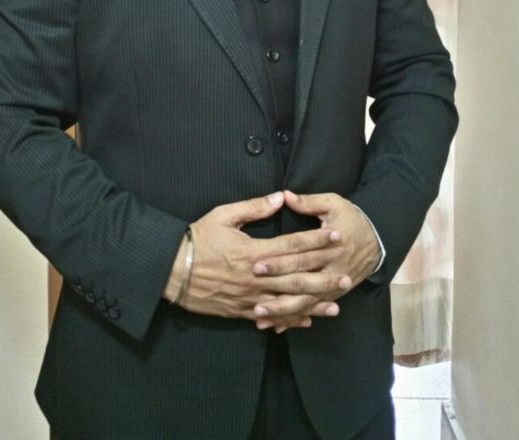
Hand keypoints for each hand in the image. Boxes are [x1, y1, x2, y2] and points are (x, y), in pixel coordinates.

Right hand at [163, 192, 343, 325]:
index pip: (292, 245)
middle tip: (347, 277)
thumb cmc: (197, 238)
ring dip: (313, 303)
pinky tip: (306, 321)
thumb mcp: (223, 215)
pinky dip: (289, 320)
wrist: (171, 270)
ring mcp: (249, 296)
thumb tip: (280, 197)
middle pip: (296, 277)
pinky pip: (270, 317)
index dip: (316, 241)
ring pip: (287, 302)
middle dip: (324, 277)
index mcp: (252, 250)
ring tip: (336, 305)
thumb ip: (253, 207)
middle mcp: (255, 276)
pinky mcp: (240, 310)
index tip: (336, 236)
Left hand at [252, 190, 380, 331]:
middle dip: (276, 289)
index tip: (255, 264)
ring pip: (306, 302)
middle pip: (301, 281)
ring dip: (283, 311)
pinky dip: (295, 318)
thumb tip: (284, 195)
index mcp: (329, 245)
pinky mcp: (333, 295)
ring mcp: (333, 285)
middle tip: (252, 295)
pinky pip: (312, 309)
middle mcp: (332, 268)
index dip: (278, 260)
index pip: (300, 254)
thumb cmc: (351, 219)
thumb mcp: (333, 203)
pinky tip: (277, 326)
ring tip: (260, 315)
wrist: (378, 240)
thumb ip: (308, 202)